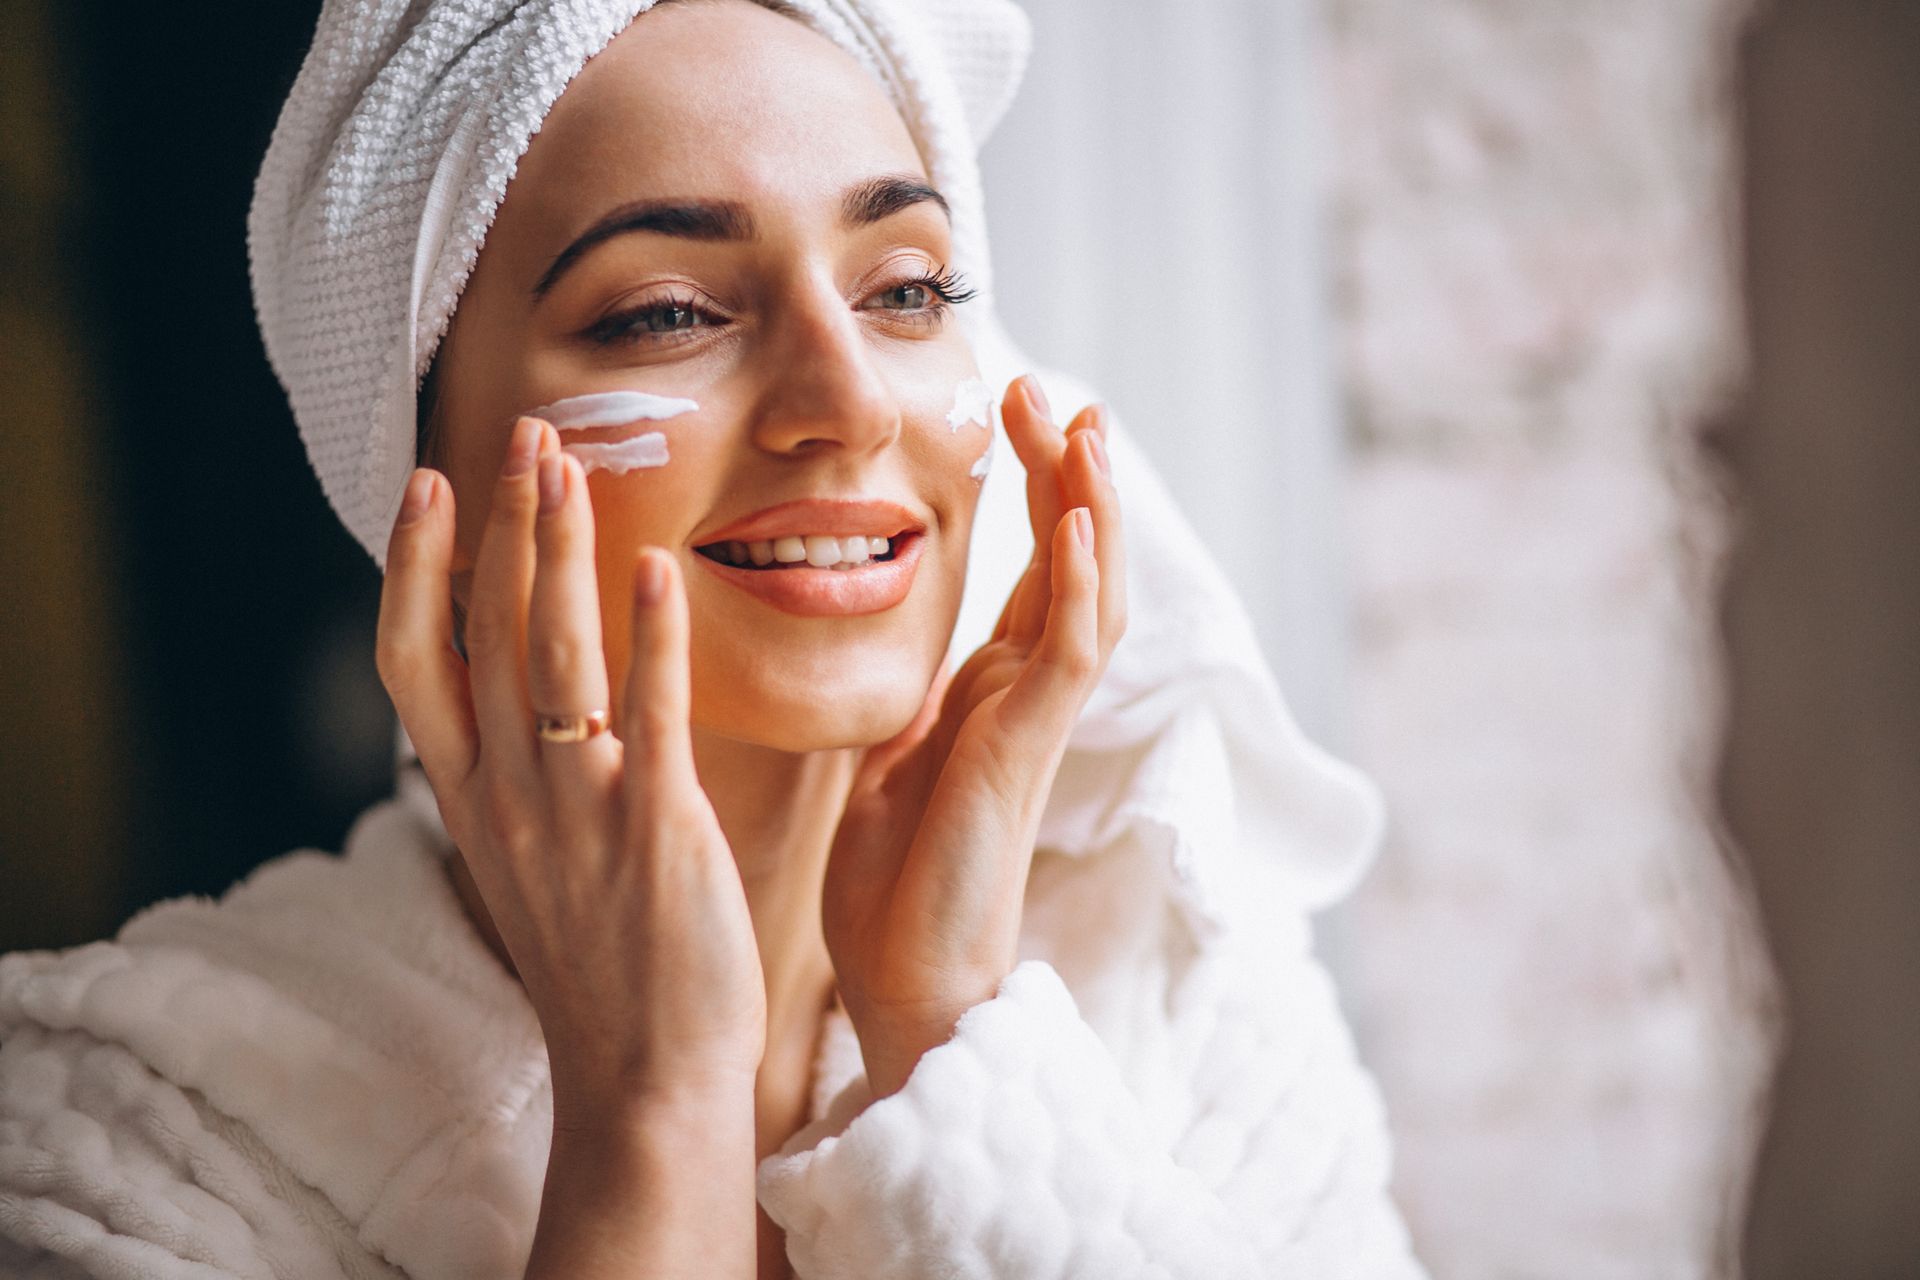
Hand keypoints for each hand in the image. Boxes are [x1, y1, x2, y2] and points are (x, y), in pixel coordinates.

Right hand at [376, 417, 765, 1126]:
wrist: (642, 1078)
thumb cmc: (599, 964)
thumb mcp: (528, 861)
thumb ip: (518, 773)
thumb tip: (526, 690)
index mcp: (470, 801)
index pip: (411, 662)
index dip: (412, 568)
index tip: (427, 486)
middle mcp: (506, 797)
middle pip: (485, 632)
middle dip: (499, 524)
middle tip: (522, 434)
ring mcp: (576, 811)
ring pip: (551, 654)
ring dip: (556, 552)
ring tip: (567, 465)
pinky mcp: (654, 830)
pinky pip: (648, 715)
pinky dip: (650, 637)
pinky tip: (658, 569)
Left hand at [821, 375, 1126, 1097]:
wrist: (902, 983)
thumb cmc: (890, 885)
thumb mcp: (886, 758)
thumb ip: (905, 697)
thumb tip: (883, 645)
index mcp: (992, 693)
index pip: (1035, 571)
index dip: (1040, 491)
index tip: (1023, 413)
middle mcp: (1025, 697)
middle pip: (1074, 562)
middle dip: (1069, 475)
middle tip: (1054, 390)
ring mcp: (1034, 722)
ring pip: (1091, 594)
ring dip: (1091, 508)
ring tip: (1085, 425)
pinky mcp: (1025, 753)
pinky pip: (1069, 656)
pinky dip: (1077, 586)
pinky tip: (1075, 524)